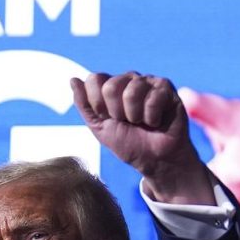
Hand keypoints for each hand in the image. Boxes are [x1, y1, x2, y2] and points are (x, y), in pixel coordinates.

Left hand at [71, 72, 212, 204]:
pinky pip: (152, 99)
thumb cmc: (128, 144)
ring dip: (135, 117)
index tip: (108, 119)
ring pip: (132, 92)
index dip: (98, 105)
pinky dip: (152, 118)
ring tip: (142, 123)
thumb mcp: (99, 127)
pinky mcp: (166, 88)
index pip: (94, 80)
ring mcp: (148, 81)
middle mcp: (128, 79)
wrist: (154, 160)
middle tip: (127, 122)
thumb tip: (73, 80)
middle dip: (117, 113)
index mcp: (111, 85)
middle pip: (111, 86)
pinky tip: (157, 121)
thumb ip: (84, 104)